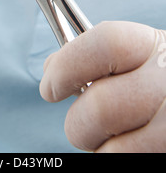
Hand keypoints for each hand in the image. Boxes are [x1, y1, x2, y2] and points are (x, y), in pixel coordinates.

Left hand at [40, 21, 165, 152]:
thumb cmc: (157, 74)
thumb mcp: (137, 52)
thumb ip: (95, 54)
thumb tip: (52, 68)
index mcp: (153, 46)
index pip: (106, 42)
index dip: (68, 65)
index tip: (50, 86)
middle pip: (102, 106)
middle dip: (77, 122)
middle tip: (78, 121)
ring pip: (112, 148)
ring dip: (97, 146)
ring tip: (107, 135)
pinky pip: (126, 161)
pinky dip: (114, 156)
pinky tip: (127, 143)